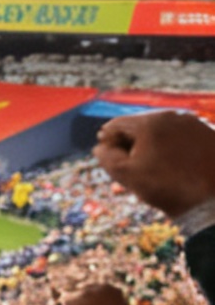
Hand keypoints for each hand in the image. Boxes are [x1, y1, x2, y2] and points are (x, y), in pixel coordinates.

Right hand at [95, 110, 214, 219]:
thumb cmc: (167, 187)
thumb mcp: (127, 175)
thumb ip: (107, 158)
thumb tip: (100, 148)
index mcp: (149, 123)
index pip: (116, 125)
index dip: (106, 141)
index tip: (106, 157)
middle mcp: (173, 117)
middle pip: (141, 126)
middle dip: (130, 142)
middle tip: (127, 163)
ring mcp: (195, 124)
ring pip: (163, 131)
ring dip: (153, 145)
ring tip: (152, 166)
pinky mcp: (211, 134)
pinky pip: (183, 137)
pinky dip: (173, 147)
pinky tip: (174, 165)